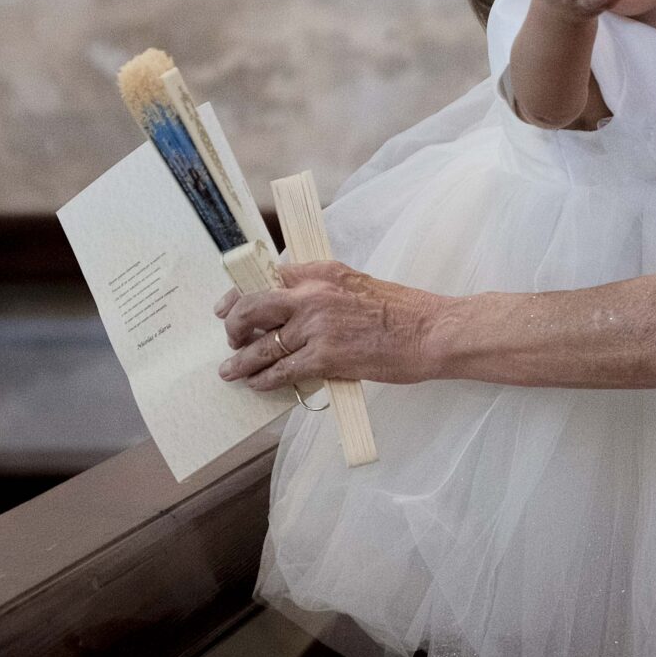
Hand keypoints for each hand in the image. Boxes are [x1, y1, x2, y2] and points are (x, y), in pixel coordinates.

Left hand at [216, 262, 444, 392]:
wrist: (429, 331)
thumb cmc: (401, 311)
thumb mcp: (354, 284)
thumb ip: (321, 291)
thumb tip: (292, 309)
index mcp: (320, 271)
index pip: (265, 278)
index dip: (238, 295)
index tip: (226, 308)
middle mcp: (311, 294)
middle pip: (252, 307)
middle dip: (234, 327)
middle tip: (231, 341)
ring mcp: (316, 326)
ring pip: (262, 345)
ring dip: (241, 361)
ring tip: (231, 371)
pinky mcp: (324, 357)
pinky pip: (282, 370)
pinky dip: (265, 380)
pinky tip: (258, 385)